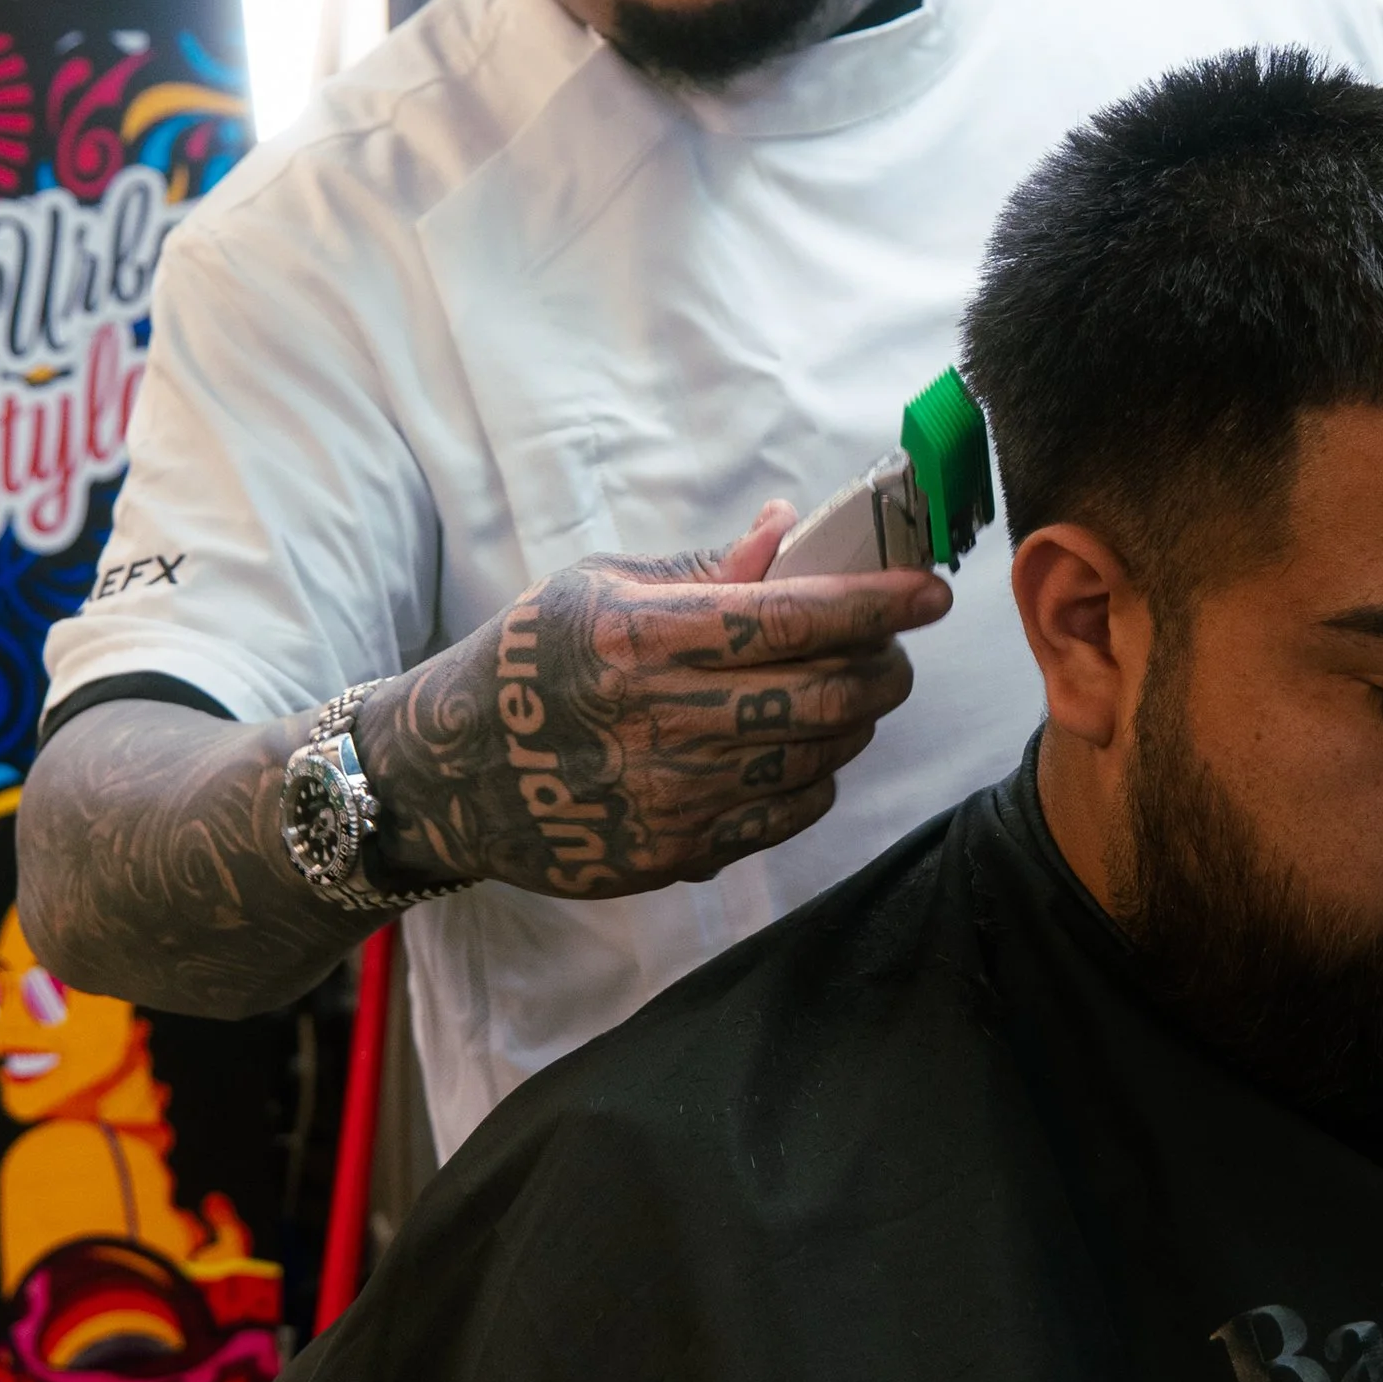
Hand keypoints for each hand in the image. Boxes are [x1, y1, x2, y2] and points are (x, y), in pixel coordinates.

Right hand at [354, 504, 950, 901]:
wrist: (452, 773)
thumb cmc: (531, 658)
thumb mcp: (598, 586)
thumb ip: (708, 569)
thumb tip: (794, 527)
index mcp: (636, 637)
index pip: (793, 618)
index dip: (878, 603)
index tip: (930, 591)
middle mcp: (653, 721)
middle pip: (822, 696)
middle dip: (881, 666)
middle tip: (892, 648)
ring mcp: (665, 798)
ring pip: (814, 758)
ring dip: (855, 721)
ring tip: (852, 692)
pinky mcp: (670, 855)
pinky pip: (783, 814)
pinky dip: (817, 776)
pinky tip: (808, 748)